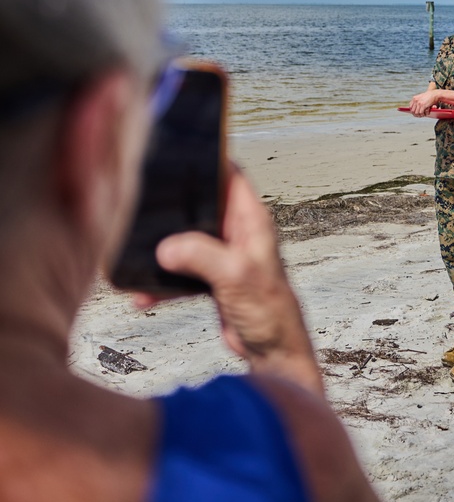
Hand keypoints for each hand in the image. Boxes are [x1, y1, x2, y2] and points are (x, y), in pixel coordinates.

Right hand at [137, 165, 323, 396]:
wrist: (273, 351)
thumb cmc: (269, 311)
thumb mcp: (235, 276)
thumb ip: (202, 255)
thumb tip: (166, 247)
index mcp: (252, 221)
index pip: (231, 176)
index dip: (209, 159)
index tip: (178, 150)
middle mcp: (239, 233)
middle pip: (201, 206)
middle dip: (173, 206)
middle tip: (138, 201)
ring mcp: (225, 256)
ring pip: (187, 239)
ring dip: (162, 248)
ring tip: (131, 251)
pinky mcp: (214, 279)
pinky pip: (182, 272)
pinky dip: (163, 282)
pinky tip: (142, 295)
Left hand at [408, 89, 438, 116]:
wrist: (434, 94)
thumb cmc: (429, 96)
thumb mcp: (421, 97)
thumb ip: (417, 101)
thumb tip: (415, 109)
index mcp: (414, 98)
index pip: (410, 107)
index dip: (412, 111)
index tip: (415, 113)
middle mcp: (415, 100)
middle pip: (412, 111)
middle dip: (416, 115)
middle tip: (420, 115)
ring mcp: (419, 103)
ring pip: (416, 113)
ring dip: (420, 115)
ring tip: (423, 115)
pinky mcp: (423, 105)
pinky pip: (421, 113)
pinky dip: (423, 114)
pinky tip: (426, 113)